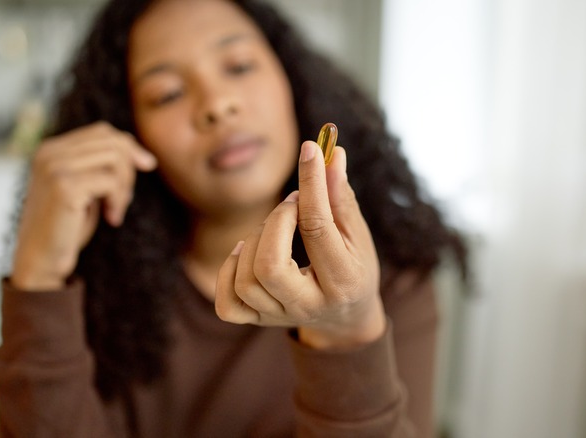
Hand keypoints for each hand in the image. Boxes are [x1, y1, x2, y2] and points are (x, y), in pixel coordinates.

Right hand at [11, 122, 156, 290]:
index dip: (129, 146)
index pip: (102, 131)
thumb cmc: (65, 228)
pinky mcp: (64, 187)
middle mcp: (49, 153)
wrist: (41, 262)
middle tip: (125, 199)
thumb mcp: (84, 189)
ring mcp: (54, 167)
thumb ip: (98, 166)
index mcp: (51, 149)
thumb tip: (135, 148)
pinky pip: (110, 181)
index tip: (147, 165)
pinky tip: (111, 218)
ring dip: (125, 187)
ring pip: (115, 158)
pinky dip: (119, 200)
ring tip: (116, 210)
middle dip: (129, 170)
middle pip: (112, 141)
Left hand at [215, 141, 384, 348]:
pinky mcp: (258, 321)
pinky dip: (230, 271)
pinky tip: (246, 252)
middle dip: (276, 221)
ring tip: (275, 228)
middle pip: (271, 266)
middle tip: (292, 204)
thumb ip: (341, 197)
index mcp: (343, 282)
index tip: (311, 149)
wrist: (346, 320)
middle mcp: (309, 306)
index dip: (312, 182)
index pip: (317, 228)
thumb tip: (331, 154)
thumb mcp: (357, 234)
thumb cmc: (354, 268)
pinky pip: (228, 303)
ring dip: (254, 240)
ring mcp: (280, 316)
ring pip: (247, 281)